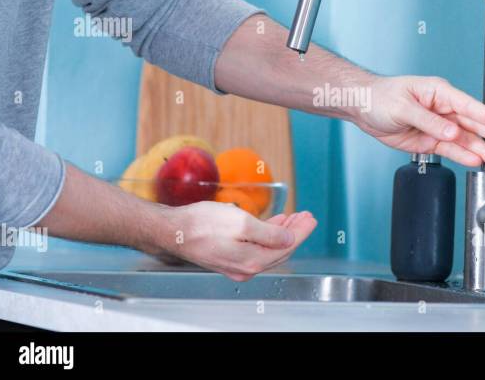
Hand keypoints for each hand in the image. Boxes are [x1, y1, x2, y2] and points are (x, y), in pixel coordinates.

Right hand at [156, 202, 316, 280]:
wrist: (173, 231)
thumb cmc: (202, 224)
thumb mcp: (241, 222)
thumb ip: (269, 233)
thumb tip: (289, 238)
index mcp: (252, 260)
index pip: (287, 246)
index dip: (301, 231)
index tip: (311, 218)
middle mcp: (246, 267)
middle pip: (280, 250)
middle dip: (295, 232)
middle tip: (306, 216)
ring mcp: (236, 264)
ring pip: (269, 249)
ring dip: (283, 232)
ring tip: (293, 218)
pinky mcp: (228, 257)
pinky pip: (256, 247)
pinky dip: (268, 235)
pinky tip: (272, 225)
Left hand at [356, 76, 484, 166]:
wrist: (363, 109)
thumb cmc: (380, 97)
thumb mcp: (403, 107)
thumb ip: (429, 121)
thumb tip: (452, 131)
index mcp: (438, 92)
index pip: (468, 105)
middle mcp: (442, 109)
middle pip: (472, 123)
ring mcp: (438, 126)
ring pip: (464, 139)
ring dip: (480, 149)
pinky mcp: (430, 140)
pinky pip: (450, 149)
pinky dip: (463, 156)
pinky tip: (475, 161)